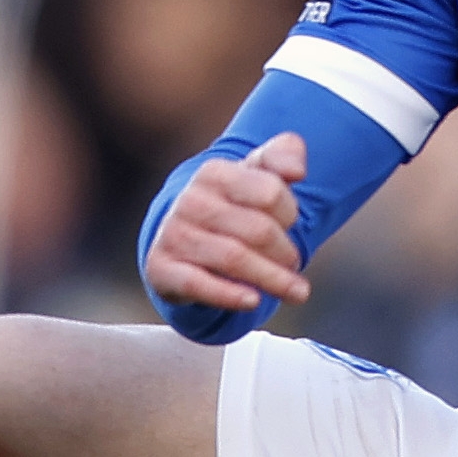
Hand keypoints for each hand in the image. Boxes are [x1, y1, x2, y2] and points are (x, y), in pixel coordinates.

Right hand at [145, 132, 311, 314]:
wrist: (184, 238)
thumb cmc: (234, 206)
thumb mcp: (258, 173)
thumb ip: (284, 155)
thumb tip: (296, 171)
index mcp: (214, 173)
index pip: (271, 193)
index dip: (290, 213)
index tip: (289, 224)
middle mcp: (189, 201)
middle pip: (258, 231)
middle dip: (286, 253)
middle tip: (294, 264)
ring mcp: (173, 236)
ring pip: (234, 259)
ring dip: (273, 279)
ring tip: (296, 291)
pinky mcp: (161, 268)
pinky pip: (197, 284)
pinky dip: (228, 295)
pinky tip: (253, 301)